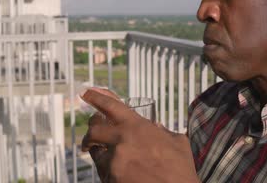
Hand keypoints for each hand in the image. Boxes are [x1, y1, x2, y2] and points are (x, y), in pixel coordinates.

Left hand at [81, 88, 198, 182]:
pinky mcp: (110, 179)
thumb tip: (156, 128)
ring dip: (101, 154)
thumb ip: (162, 131)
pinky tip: (120, 173)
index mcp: (137, 126)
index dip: (96, 97)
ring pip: (96, 154)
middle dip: (91, 133)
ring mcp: (114, 161)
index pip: (111, 105)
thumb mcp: (177, 142)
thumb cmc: (181, 170)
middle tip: (91, 138)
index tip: (85, 92)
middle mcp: (122, 140)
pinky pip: (102, 171)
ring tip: (114, 160)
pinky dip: (107, 171)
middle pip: (94, 130)